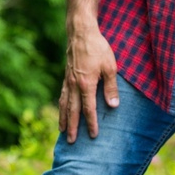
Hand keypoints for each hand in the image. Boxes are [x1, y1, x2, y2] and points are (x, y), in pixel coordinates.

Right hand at [61, 23, 117, 142]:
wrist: (80, 33)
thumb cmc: (98, 48)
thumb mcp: (110, 67)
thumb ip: (111, 88)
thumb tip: (113, 106)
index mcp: (86, 84)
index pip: (88, 109)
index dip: (91, 123)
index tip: (93, 135)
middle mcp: (74, 85)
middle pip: (72, 111)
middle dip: (72, 127)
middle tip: (71, 142)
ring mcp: (68, 81)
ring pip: (64, 104)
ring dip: (63, 119)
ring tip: (62, 131)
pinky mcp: (66, 76)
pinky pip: (62, 96)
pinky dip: (61, 107)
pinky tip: (62, 112)